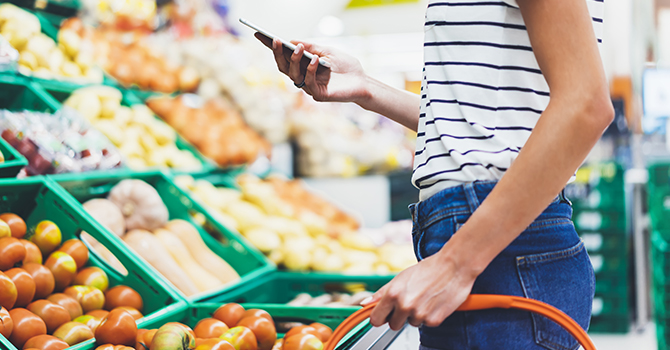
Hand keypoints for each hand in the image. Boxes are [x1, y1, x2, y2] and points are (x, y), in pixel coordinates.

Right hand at [255, 33, 369, 103]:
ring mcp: (309, 87)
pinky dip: (310, 70)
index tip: (260, 34)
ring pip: (293, 75)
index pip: (284, 56)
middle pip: (284, 67)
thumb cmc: (346, 66)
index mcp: (303, 66)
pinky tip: (315, 59)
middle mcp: (303, 77)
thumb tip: (292, 41)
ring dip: (294, 60)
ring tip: (298, 48)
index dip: (272, 47)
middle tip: (275, 40)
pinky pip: (309, 82)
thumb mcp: (328, 51)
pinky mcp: (319, 95)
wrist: (362, 81)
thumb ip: (311, 47)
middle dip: (278, 54)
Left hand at [362, 251, 477, 330]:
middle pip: (393, 325)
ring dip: (416, 315)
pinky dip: (430, 316)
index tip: (384, 314)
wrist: (454, 266)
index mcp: (393, 294)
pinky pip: (426, 324)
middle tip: (410, 302)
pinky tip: (434, 302)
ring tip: (424, 298)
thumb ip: (382, 293)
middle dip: (399, 316)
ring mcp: (420, 314)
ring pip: (411, 324)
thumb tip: (365, 303)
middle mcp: (405, 305)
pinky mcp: (434, 320)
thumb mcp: (401, 277)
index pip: (376, 319)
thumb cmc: (429, 269)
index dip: (380, 317)